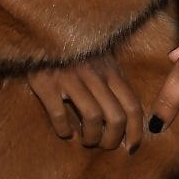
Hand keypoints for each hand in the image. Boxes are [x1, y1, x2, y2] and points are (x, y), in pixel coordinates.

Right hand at [26, 54, 140, 150]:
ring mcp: (72, 78)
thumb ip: (114, 85)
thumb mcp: (102, 62)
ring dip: (92, 137)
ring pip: (93, 118)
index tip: (131, 148)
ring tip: (87, 141)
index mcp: (112, 71)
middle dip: (112, 139)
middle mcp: (96, 75)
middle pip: (116, 117)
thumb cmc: (76, 52)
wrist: (42, 30)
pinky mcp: (48, 83)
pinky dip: (64, 129)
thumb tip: (125, 121)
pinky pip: (60, 114)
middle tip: (104, 146)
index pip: (133, 106)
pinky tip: (64, 133)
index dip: (135, 131)